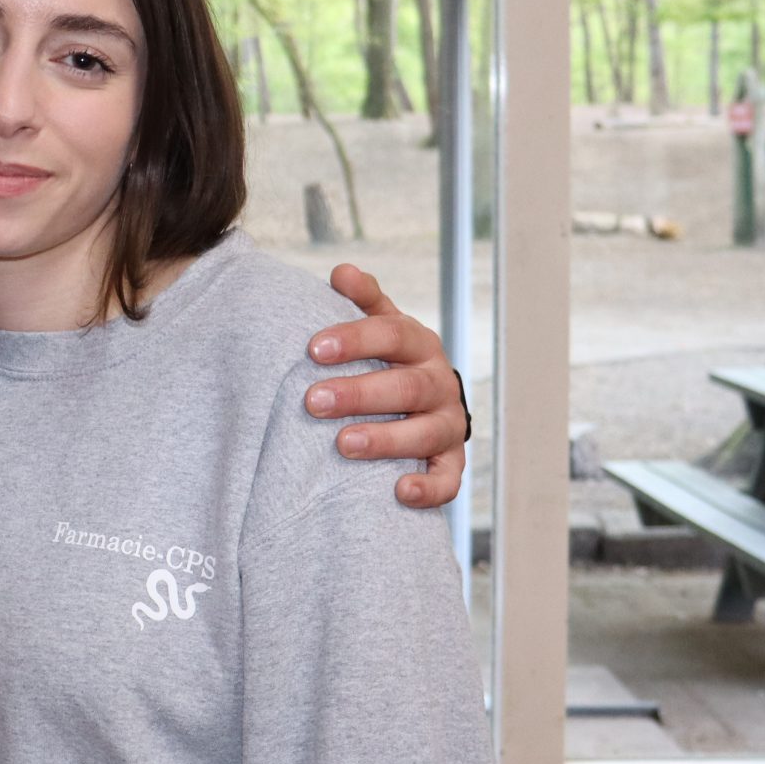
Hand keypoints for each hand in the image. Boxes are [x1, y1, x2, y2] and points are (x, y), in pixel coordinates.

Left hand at [305, 263, 467, 509]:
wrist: (426, 404)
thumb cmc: (388, 361)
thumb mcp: (379, 326)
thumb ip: (361, 300)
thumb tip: (342, 271)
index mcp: (419, 344)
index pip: (391, 334)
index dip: (354, 339)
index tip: (312, 349)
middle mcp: (440, 383)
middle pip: (406, 387)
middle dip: (359, 394)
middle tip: (314, 401)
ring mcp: (449, 425)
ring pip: (425, 433)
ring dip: (385, 439)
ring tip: (344, 445)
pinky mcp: (452, 463)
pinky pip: (448, 480)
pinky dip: (428, 489)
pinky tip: (398, 492)